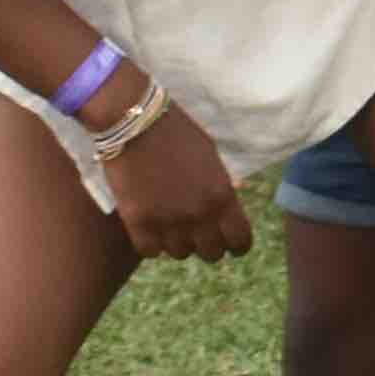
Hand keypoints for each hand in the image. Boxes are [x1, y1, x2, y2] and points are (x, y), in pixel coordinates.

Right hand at [98, 91, 251, 261]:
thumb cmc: (177, 133)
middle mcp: (199, 214)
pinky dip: (152, 243)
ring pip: (181, 253)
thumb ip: (222, 187)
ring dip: (179, 242)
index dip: (237, 245)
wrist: (134, 122)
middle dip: (209, 244)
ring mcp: (167, 221)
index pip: (240, 241)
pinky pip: (150, 251)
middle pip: (212, 253)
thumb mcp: (212, 157)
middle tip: (200, 233)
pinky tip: (151, 228)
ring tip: (172, 225)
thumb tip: (230, 209)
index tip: (232, 244)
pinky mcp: (137, 222)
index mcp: (223, 196)